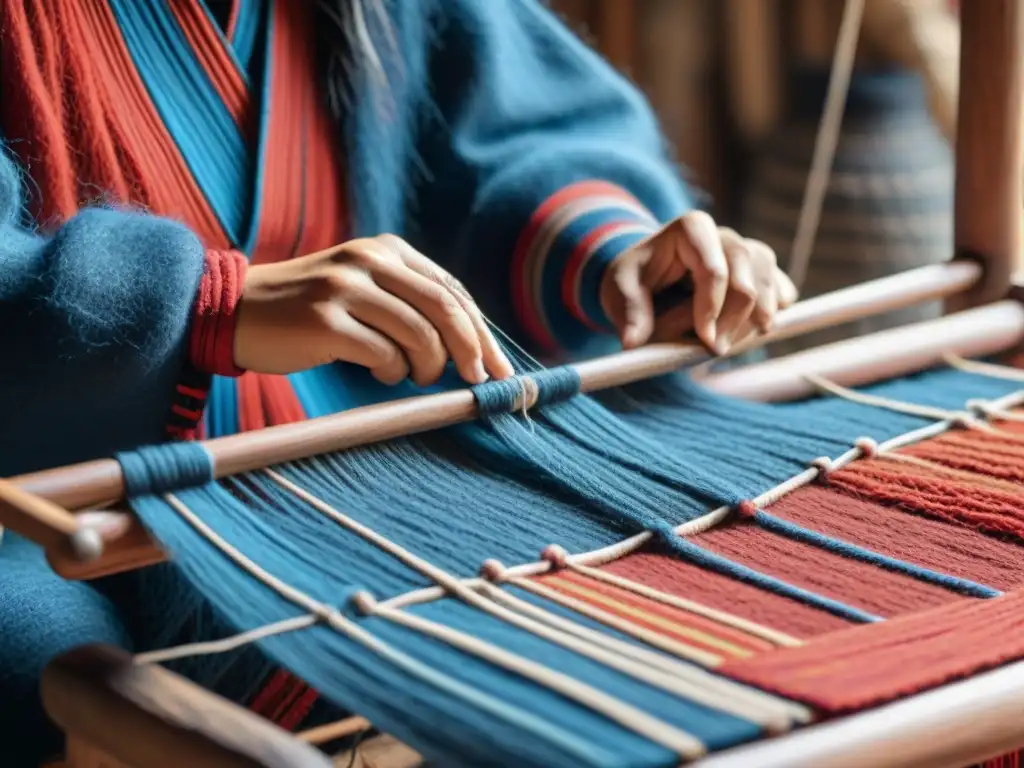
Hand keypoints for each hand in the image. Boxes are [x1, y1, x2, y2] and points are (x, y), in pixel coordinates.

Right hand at [234, 235, 514, 384]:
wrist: (235, 310)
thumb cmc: (309, 310)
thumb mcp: (362, 287)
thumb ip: (408, 301)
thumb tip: (469, 345)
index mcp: (386, 249)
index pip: (451, 290)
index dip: (481, 330)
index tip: (498, 366)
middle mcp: (369, 261)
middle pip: (445, 309)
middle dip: (473, 350)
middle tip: (480, 382)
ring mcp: (345, 288)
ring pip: (420, 334)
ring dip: (428, 367)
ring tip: (415, 376)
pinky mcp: (326, 321)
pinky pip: (384, 355)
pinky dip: (393, 372)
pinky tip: (382, 374)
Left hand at [600, 211, 796, 353]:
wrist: (649, 278)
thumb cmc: (633, 278)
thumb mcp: (619, 289)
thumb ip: (629, 312)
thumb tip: (633, 342)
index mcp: (693, 229)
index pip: (714, 271)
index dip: (712, 310)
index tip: (706, 342)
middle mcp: (726, 236)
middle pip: (747, 279)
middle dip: (734, 321)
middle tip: (716, 351)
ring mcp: (748, 252)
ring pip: (769, 285)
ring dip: (754, 321)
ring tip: (729, 345)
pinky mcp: (761, 273)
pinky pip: (781, 291)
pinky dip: (773, 314)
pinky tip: (756, 330)